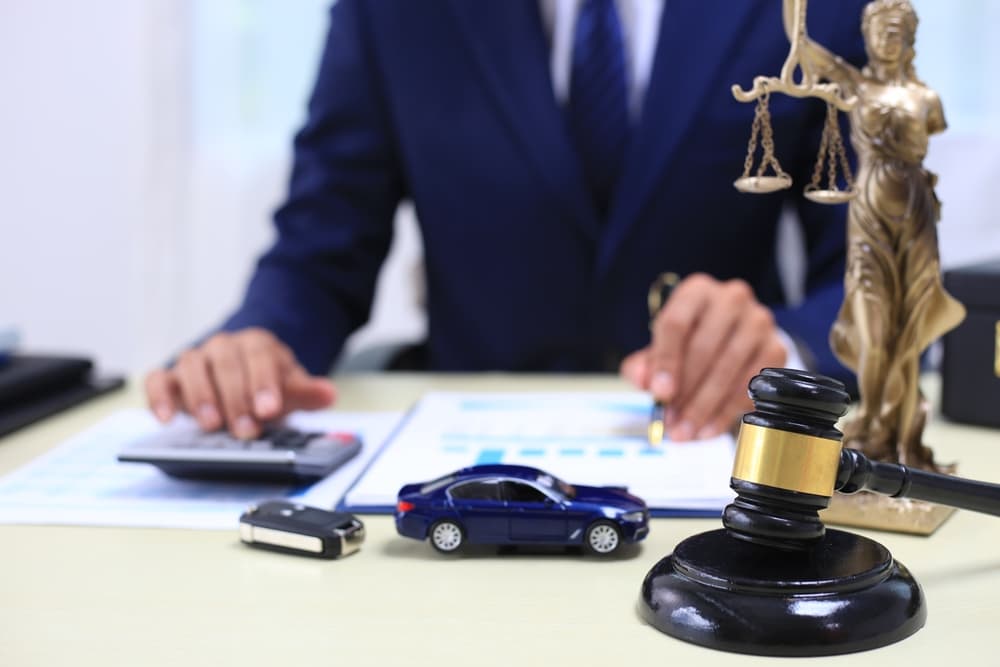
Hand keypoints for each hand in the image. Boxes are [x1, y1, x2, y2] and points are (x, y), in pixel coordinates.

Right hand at [144, 328, 336, 437]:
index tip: (268, 409)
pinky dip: (159, 396)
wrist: (244, 375)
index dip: (263, 383)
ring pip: (191, 366)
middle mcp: (224, 347)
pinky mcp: (171, 378)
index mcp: (257, 345)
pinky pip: (158, 380)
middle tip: (245, 430)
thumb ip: (306, 391)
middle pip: (226, 364)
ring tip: (211, 426)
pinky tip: (166, 419)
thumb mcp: (290, 387)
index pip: (260, 357)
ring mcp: (196, 360)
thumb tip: (327, 394)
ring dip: (200, 397)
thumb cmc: (266, 383)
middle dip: (236, 398)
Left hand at [620, 273, 786, 440]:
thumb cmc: (690, 340)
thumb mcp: (661, 347)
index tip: (659, 393)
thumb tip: (643, 381)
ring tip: (684, 431)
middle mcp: (731, 299)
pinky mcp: (776, 347)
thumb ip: (643, 364)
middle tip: (670, 420)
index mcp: (696, 291)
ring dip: (703, 406)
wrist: (733, 336)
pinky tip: (708, 429)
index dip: (665, 361)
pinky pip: (750, 386)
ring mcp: (758, 322)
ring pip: (728, 369)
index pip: (676, 323)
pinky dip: (727, 412)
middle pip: (704, 348)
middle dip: (684, 391)